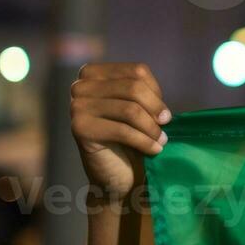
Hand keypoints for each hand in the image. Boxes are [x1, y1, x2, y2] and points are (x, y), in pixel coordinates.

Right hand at [69, 62, 170, 196]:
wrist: (114, 172)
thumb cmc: (129, 136)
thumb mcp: (138, 106)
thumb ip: (146, 95)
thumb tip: (163, 110)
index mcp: (95, 73)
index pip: (137, 71)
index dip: (156, 91)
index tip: (163, 111)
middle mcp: (81, 85)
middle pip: (133, 87)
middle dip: (155, 108)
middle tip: (166, 125)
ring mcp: (77, 106)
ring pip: (130, 109)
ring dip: (152, 127)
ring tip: (162, 139)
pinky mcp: (80, 128)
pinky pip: (122, 130)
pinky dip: (144, 141)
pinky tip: (154, 150)